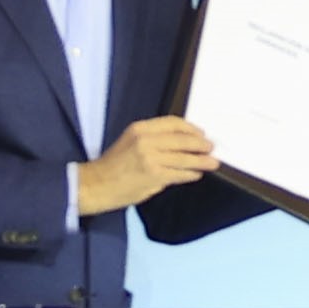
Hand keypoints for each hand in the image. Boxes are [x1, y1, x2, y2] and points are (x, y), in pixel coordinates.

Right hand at [80, 115, 215, 214]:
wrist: (95, 184)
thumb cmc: (113, 165)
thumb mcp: (130, 142)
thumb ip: (153, 140)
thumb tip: (181, 142)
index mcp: (140, 129)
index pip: (173, 123)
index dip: (191, 128)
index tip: (201, 133)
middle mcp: (146, 140)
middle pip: (183, 139)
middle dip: (201, 144)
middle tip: (211, 148)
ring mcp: (151, 158)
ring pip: (185, 158)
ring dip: (202, 161)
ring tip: (212, 163)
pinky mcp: (155, 176)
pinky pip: (180, 174)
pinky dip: (191, 174)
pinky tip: (196, 174)